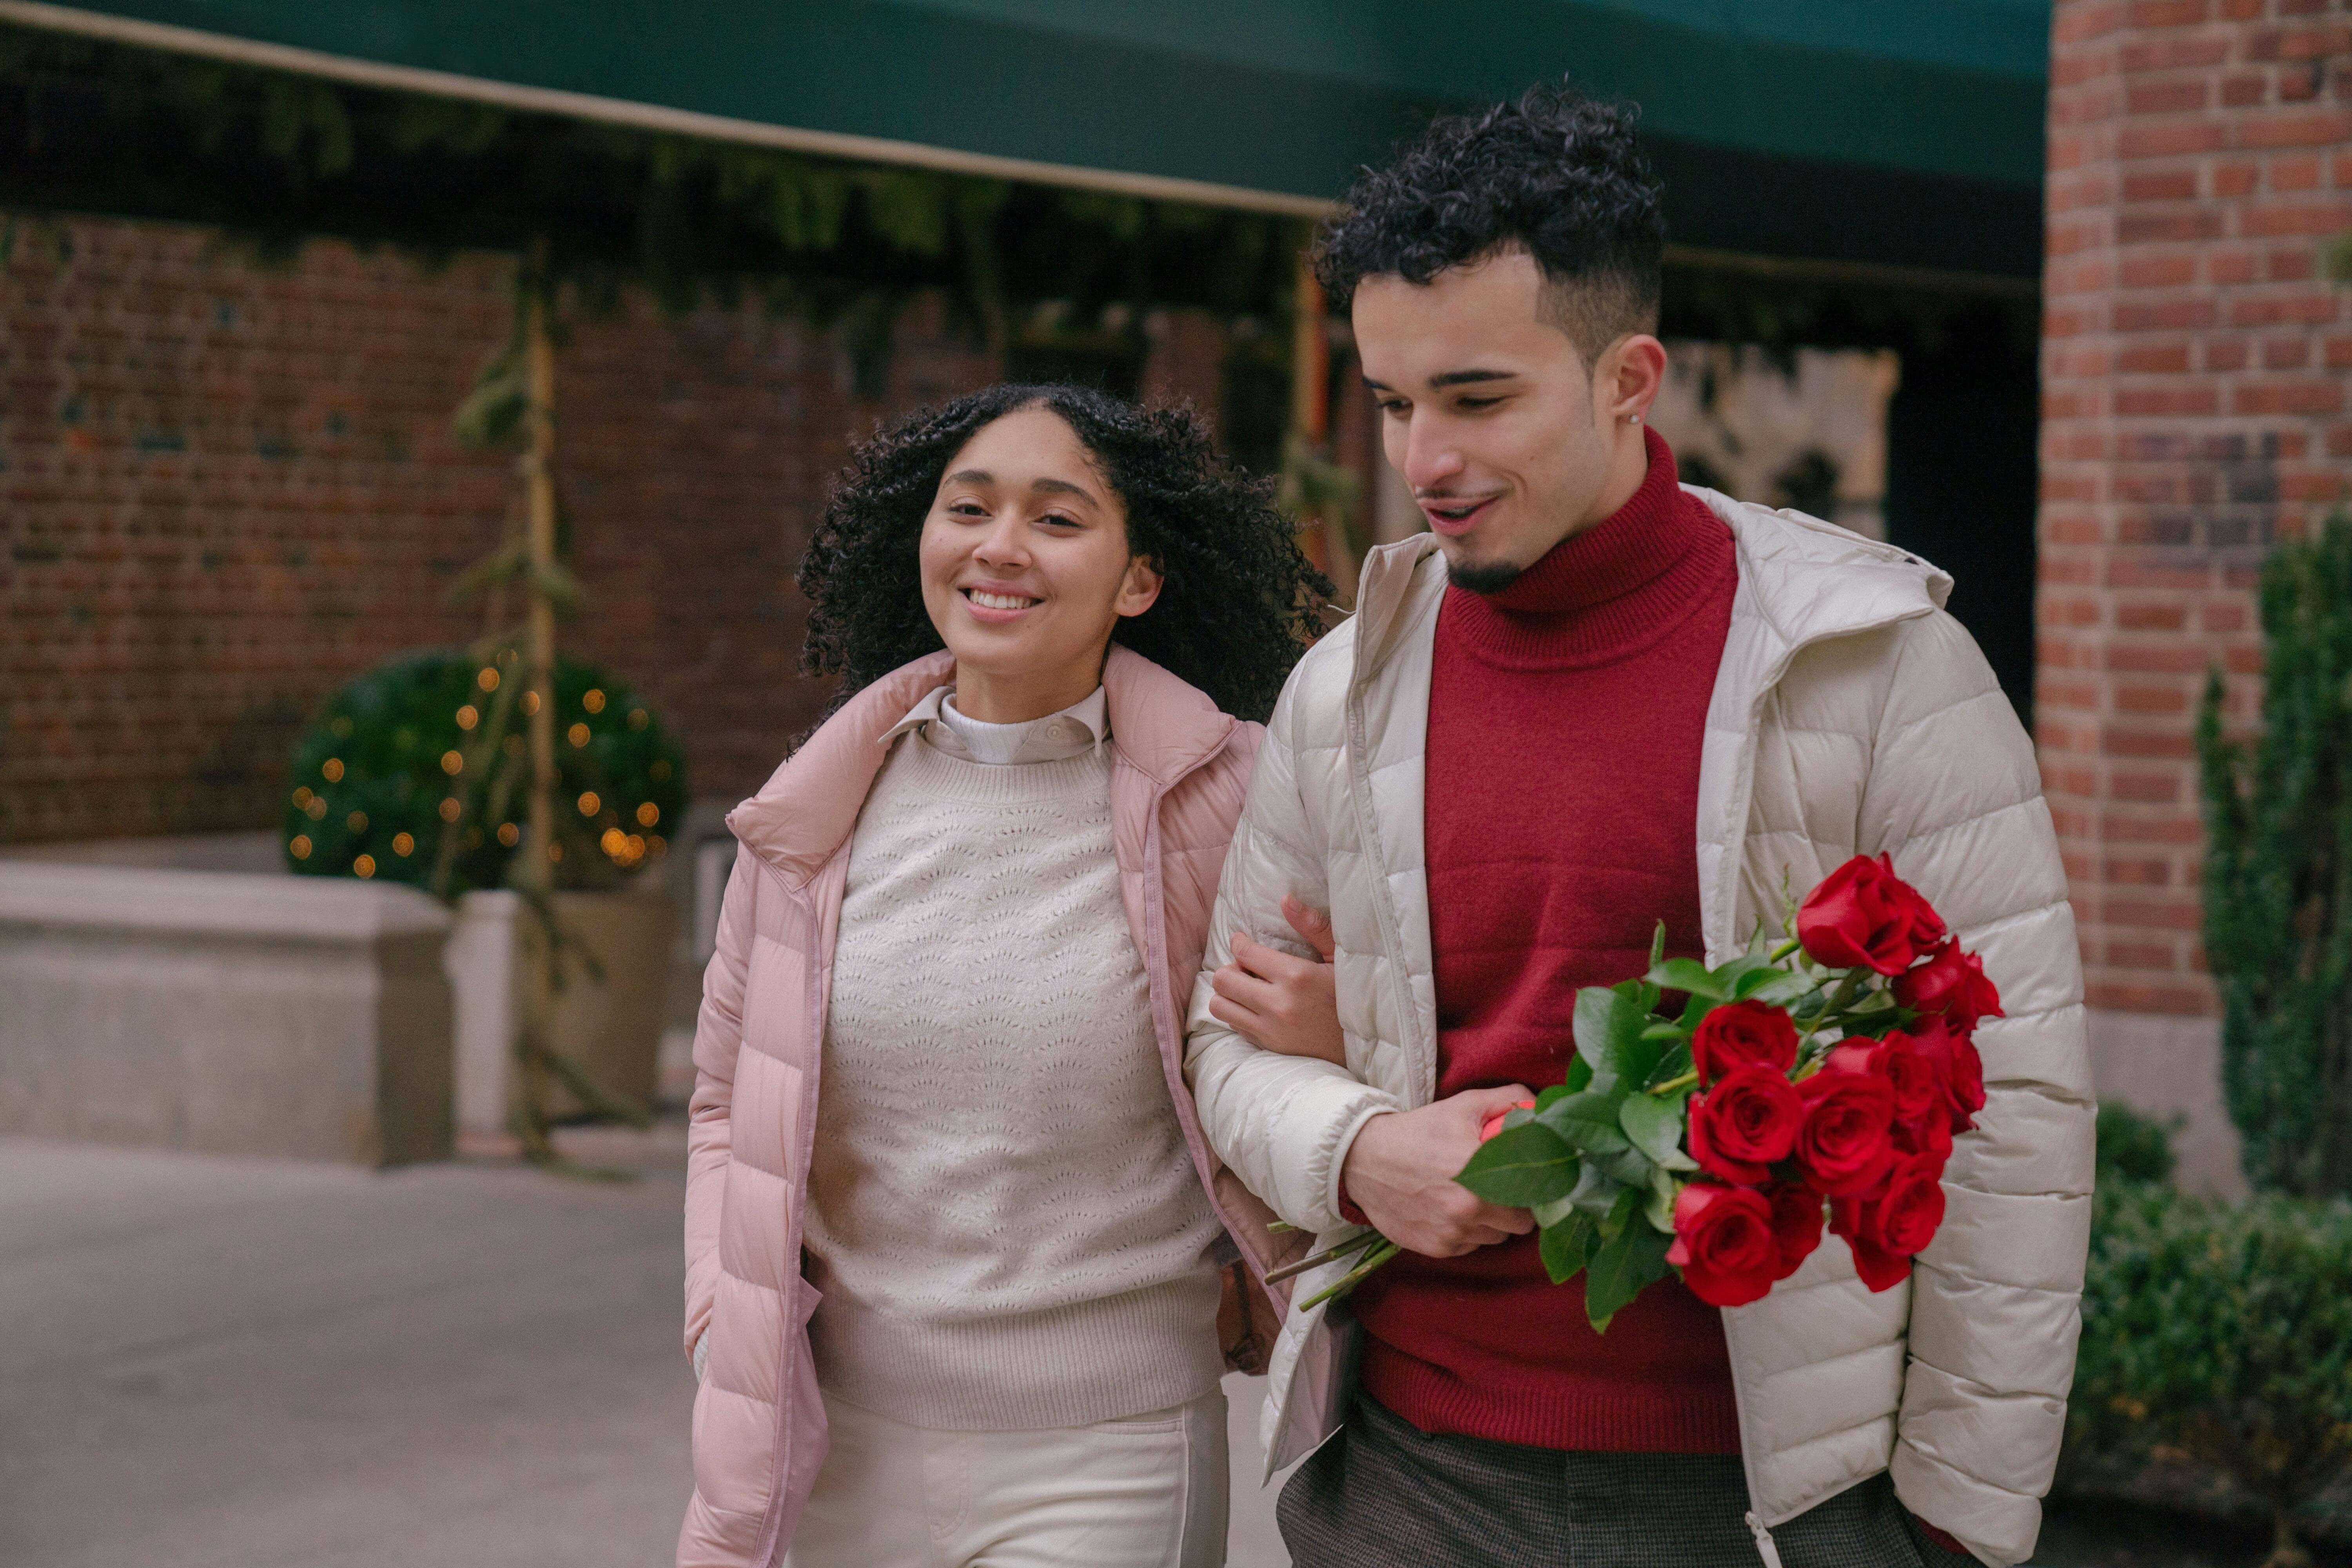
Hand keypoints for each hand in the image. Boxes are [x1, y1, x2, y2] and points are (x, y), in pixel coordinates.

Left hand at [1207, 896, 1343, 1064]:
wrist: (1363, 1044)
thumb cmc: (1353, 995)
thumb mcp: (1339, 957)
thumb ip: (1313, 926)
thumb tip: (1285, 898)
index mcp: (1297, 976)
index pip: (1246, 953)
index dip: (1239, 942)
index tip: (1243, 941)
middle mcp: (1279, 1004)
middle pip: (1223, 979)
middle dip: (1231, 967)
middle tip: (1248, 967)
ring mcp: (1271, 1029)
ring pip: (1220, 1005)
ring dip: (1229, 993)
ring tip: (1249, 988)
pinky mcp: (1269, 1046)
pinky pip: (1234, 1025)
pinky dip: (1239, 1013)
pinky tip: (1259, 1007)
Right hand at [1341, 1085, 1537, 1257]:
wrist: (1364, 1159)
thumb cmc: (1419, 1131)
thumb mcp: (1463, 1105)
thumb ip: (1509, 1100)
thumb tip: (1541, 1105)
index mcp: (1479, 1172)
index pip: (1534, 1201)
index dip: (1535, 1192)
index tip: (1527, 1183)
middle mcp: (1467, 1209)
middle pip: (1520, 1226)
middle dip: (1515, 1209)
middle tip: (1500, 1190)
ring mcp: (1451, 1233)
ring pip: (1495, 1239)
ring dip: (1491, 1223)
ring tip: (1472, 1198)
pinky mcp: (1436, 1248)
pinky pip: (1469, 1248)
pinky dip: (1466, 1234)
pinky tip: (1450, 1210)